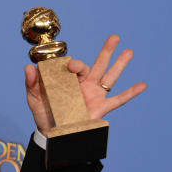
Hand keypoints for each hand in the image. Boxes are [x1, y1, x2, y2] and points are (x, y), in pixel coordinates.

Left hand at [25, 34, 146, 133]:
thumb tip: (29, 67)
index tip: (70, 67)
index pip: (77, 66)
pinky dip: (131, 92)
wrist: (52, 134)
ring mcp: (94, 95)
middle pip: (98, 64)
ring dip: (120, 64)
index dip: (75, 64)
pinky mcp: (101, 108)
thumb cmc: (44, 113)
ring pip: (110, 77)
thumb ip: (32, 83)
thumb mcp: (35, 98)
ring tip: (130, 51)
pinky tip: (143, 84)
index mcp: (70, 79)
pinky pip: (119, 99)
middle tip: (114, 37)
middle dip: (106, 51)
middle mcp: (85, 85)